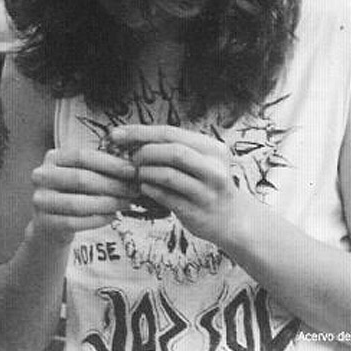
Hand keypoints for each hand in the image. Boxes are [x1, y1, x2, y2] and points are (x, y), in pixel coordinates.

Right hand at [28, 148, 138, 245]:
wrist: (49, 224)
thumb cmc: (72, 193)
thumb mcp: (80, 174)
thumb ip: (99, 168)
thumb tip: (132, 167)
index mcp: (52, 158)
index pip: (81, 156)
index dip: (109, 163)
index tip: (132, 170)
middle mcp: (41, 176)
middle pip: (81, 179)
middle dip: (112, 185)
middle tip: (134, 190)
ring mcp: (40, 200)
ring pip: (78, 203)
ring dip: (108, 204)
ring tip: (126, 204)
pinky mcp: (44, 222)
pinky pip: (76, 222)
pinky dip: (98, 219)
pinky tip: (112, 216)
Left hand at [112, 124, 254, 245]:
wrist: (233, 219)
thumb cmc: (207, 184)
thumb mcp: (199, 160)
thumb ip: (173, 148)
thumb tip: (131, 138)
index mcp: (212, 149)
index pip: (171, 133)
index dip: (140, 131)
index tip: (117, 133)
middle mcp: (214, 169)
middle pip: (173, 150)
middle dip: (144, 151)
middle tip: (129, 157)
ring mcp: (207, 191)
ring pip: (168, 174)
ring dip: (145, 171)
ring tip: (137, 172)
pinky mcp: (197, 212)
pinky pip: (166, 197)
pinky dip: (150, 189)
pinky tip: (144, 187)